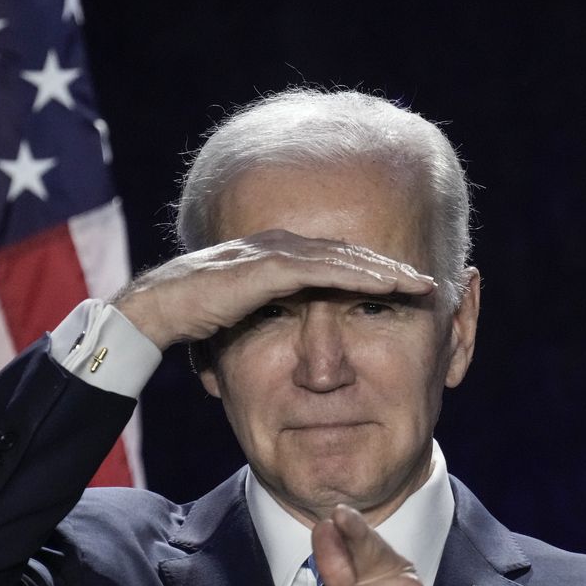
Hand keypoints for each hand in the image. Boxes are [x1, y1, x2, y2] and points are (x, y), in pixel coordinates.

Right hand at [112, 230, 435, 350]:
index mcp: (275, 256)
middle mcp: (279, 246)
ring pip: (344, 257)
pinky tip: (389, 285)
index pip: (335, 262)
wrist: (155, 311)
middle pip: (348, 254)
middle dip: (391, 267)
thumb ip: (268, 318)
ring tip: (422, 284)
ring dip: (386, 270)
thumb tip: (286, 339)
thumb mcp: (242, 318)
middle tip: (429, 282)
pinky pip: (325, 270)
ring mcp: (274, 252)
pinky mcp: (268, 266)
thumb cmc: (191, 318)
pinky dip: (360, 276)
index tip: (405, 290)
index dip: (372, 274)